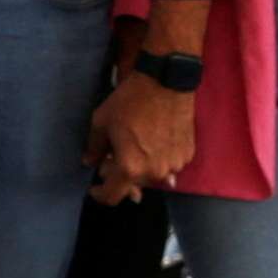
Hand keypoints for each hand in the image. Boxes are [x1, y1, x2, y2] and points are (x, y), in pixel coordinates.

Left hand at [84, 67, 194, 199]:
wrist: (165, 81)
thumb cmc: (129, 101)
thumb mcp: (102, 122)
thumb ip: (94, 148)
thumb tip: (90, 162)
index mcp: (130, 168)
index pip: (112, 196)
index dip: (100, 194)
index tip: (95, 187)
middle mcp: (154, 173)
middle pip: (133, 185)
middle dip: (120, 175)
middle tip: (113, 157)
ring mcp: (174, 165)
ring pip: (152, 176)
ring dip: (141, 168)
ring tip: (136, 147)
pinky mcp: (187, 154)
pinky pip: (169, 165)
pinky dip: (159, 159)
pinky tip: (153, 143)